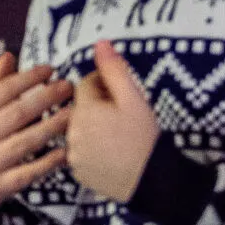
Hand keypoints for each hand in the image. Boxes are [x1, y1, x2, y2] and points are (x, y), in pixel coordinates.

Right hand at [0, 51, 72, 215]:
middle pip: (16, 114)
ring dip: (51, 127)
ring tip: (74, 114)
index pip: (0, 92)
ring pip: (25, 142)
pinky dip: (47, 163)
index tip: (49, 69)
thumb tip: (9, 57)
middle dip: (44, 98)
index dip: (26, 78)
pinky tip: (66, 153)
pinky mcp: (0, 186)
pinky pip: (27, 173)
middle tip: (68, 87)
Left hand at [67, 40, 160, 203]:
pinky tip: (112, 153)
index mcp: (83, 110)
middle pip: (81, 108)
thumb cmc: (145, 137)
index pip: (86, 85)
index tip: (122, 97)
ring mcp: (72, 154)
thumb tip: (100, 43)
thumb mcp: (134, 98)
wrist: (153, 180)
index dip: (106, 87)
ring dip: (94, 128)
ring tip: (118, 137)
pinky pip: (81, 153)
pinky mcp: (78, 172)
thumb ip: (114, 69)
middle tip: (122, 118)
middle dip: (98, 108)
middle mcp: (71, 131)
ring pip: (80, 130)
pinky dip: (93, 150)